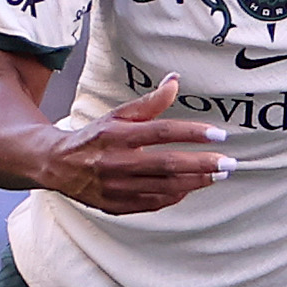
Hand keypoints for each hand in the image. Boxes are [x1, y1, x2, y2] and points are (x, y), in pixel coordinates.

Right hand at [34, 73, 232, 214]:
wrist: (56, 165)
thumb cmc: (94, 137)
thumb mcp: (118, 115)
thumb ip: (149, 103)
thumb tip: (175, 80)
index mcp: (117, 136)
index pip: (162, 132)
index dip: (193, 133)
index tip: (219, 135)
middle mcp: (116, 163)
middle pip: (167, 164)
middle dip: (202, 164)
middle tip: (229, 163)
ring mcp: (116, 188)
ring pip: (165, 187)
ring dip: (196, 182)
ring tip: (219, 174)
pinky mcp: (117, 205)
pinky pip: (154, 202)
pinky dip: (176, 195)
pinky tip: (193, 186)